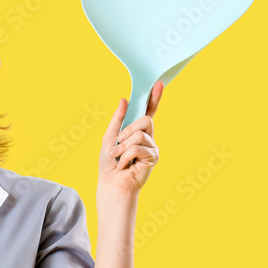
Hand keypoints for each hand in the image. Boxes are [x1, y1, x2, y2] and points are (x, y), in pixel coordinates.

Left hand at [98, 81, 163, 197]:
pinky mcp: (153, 157)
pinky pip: (139, 147)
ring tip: (119, 158)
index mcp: (137, 131)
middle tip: (118, 143)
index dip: (154, 98)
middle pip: (146, 120)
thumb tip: (123, 100)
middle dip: (128, 130)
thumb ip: (117, 120)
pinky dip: (127, 155)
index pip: (148, 111)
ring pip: (140, 134)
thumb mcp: (109, 137)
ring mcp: (151, 147)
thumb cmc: (109, 164)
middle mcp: (147, 137)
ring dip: (123, 146)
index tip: (158, 84)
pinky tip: (125, 165)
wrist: (111, 183)